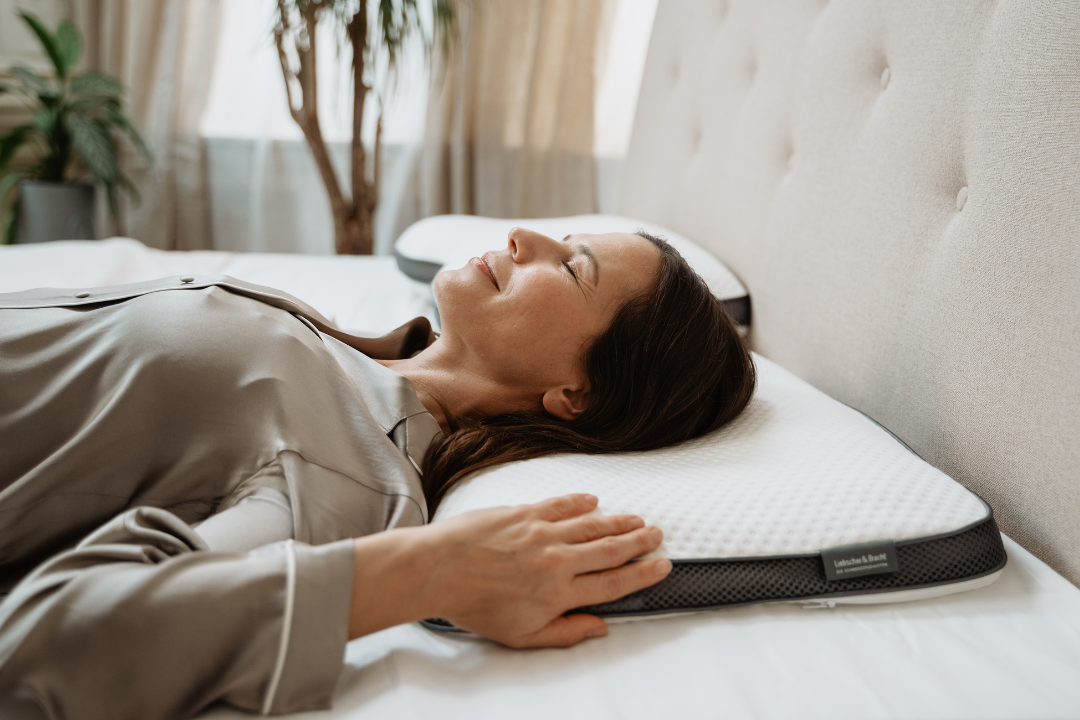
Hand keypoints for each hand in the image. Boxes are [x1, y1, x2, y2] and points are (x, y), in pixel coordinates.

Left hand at [348, 494, 670, 647]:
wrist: (437, 569)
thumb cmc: (472, 604)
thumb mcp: (520, 636)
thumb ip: (564, 633)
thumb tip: (598, 628)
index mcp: (559, 594)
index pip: (613, 583)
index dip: (641, 574)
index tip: (660, 566)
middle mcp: (557, 561)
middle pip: (610, 550)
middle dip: (638, 542)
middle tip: (656, 535)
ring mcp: (542, 533)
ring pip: (591, 525)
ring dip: (618, 522)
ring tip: (636, 520)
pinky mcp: (524, 512)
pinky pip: (561, 504)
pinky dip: (579, 502)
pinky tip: (592, 501)